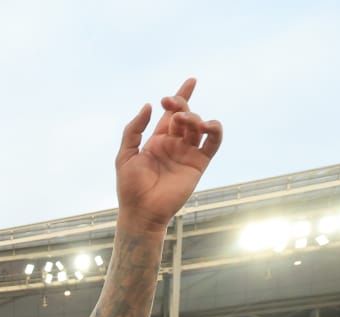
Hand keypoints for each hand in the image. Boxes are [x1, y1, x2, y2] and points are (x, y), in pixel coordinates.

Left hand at [115, 78, 221, 232]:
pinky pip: (212, 143)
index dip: (182, 95)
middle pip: (185, 115)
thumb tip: (149, 106)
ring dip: (193, 117)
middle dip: (181, 104)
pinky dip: (215, 130)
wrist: (142, 211)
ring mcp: (187, 153)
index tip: (191, 81)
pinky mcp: (198, 164)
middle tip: (171, 105)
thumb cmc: (130, 186)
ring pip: (199, 126)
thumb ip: (134, 129)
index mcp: (157, 140)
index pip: (172, 113)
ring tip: (182, 121)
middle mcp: (174, 144)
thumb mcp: (124, 154)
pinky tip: (207, 126)